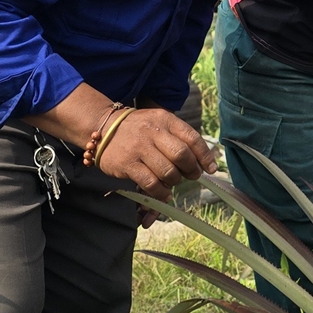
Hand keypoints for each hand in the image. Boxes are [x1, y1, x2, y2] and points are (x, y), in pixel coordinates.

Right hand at [98, 108, 216, 201]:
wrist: (102, 127)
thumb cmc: (137, 128)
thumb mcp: (158, 123)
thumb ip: (178, 137)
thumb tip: (201, 161)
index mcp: (165, 120)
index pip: (192, 138)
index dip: (205, 156)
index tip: (210, 168)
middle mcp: (153, 132)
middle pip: (182, 155)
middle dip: (192, 170)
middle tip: (192, 175)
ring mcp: (140, 148)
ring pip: (168, 171)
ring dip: (175, 181)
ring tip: (173, 181)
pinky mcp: (128, 164)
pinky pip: (151, 183)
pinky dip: (161, 192)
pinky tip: (163, 193)